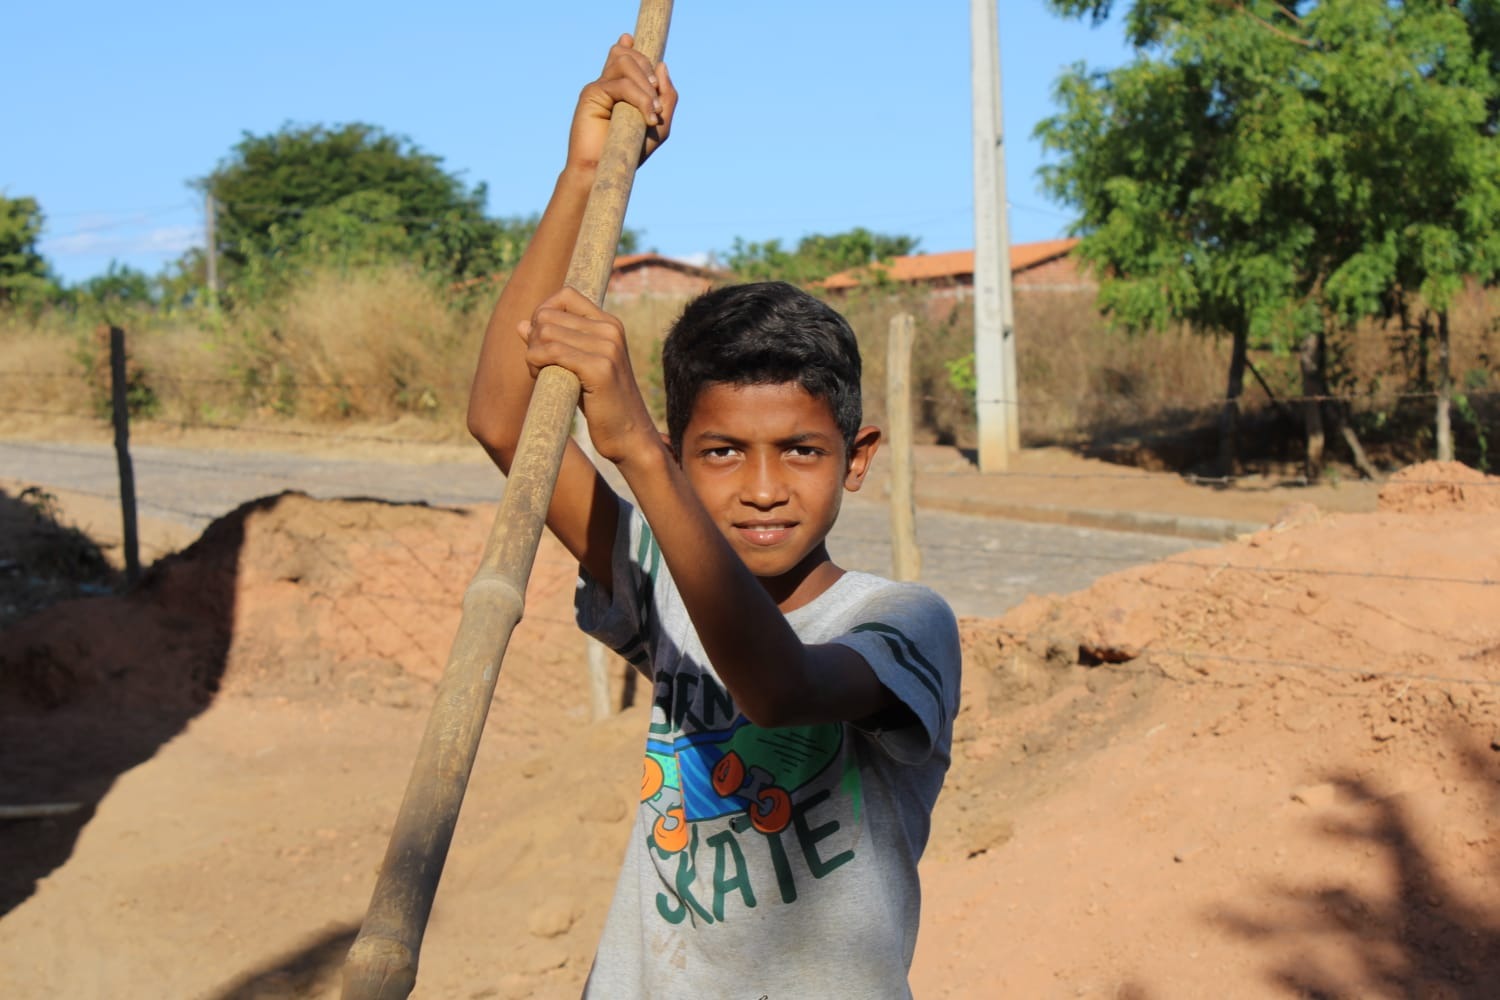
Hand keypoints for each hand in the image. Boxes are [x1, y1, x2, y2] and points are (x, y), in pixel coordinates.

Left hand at [520, 287, 660, 464]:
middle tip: (539, 365)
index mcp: (609, 324)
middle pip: (548, 314)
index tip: (541, 341)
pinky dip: (536, 364)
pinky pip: (551, 353)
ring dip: (532, 354)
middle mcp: (610, 330)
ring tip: (540, 373)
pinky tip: (542, 379)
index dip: (542, 313)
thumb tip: (521, 324)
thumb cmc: (601, 402)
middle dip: (533, 339)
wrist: (629, 434)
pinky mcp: (600, 368)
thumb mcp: (578, 366)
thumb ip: (554, 342)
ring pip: (545, 333)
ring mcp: (607, 348)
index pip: (565, 294)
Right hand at [567, 34, 677, 172]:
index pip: (625, 55)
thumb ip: (667, 95)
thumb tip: (662, 64)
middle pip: (629, 54)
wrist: (606, 169)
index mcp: (620, 87)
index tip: (641, 52)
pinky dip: (640, 98)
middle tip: (658, 104)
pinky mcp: (591, 94)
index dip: (633, 48)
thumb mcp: (661, 124)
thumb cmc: (632, 151)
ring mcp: (599, 86)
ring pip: (625, 62)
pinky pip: (621, 84)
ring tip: (653, 111)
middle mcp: (608, 82)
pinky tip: (648, 117)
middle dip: (649, 71)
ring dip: (645, 86)